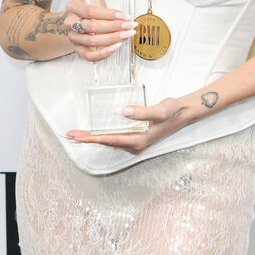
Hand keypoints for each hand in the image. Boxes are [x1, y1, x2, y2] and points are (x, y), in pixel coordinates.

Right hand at [64, 0, 136, 61]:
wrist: (77, 22)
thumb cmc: (84, 6)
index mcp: (72, 9)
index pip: (89, 11)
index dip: (107, 14)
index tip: (123, 15)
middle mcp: (71, 25)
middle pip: (92, 28)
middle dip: (114, 27)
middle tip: (130, 25)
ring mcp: (75, 39)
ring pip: (92, 42)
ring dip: (112, 39)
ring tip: (127, 35)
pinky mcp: (80, 51)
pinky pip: (90, 56)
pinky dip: (103, 54)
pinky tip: (116, 47)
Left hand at [65, 97, 190, 154]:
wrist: (184, 113)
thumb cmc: (173, 111)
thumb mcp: (160, 110)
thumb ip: (143, 111)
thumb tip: (124, 111)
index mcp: (139, 140)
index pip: (110, 140)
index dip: (93, 138)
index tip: (78, 137)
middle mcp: (135, 144)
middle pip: (107, 142)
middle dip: (88, 139)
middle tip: (70, 135)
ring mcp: (136, 142)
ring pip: (110, 141)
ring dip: (94, 137)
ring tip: (78, 133)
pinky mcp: (136, 137)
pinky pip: (116, 138)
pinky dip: (104, 135)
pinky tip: (96, 131)